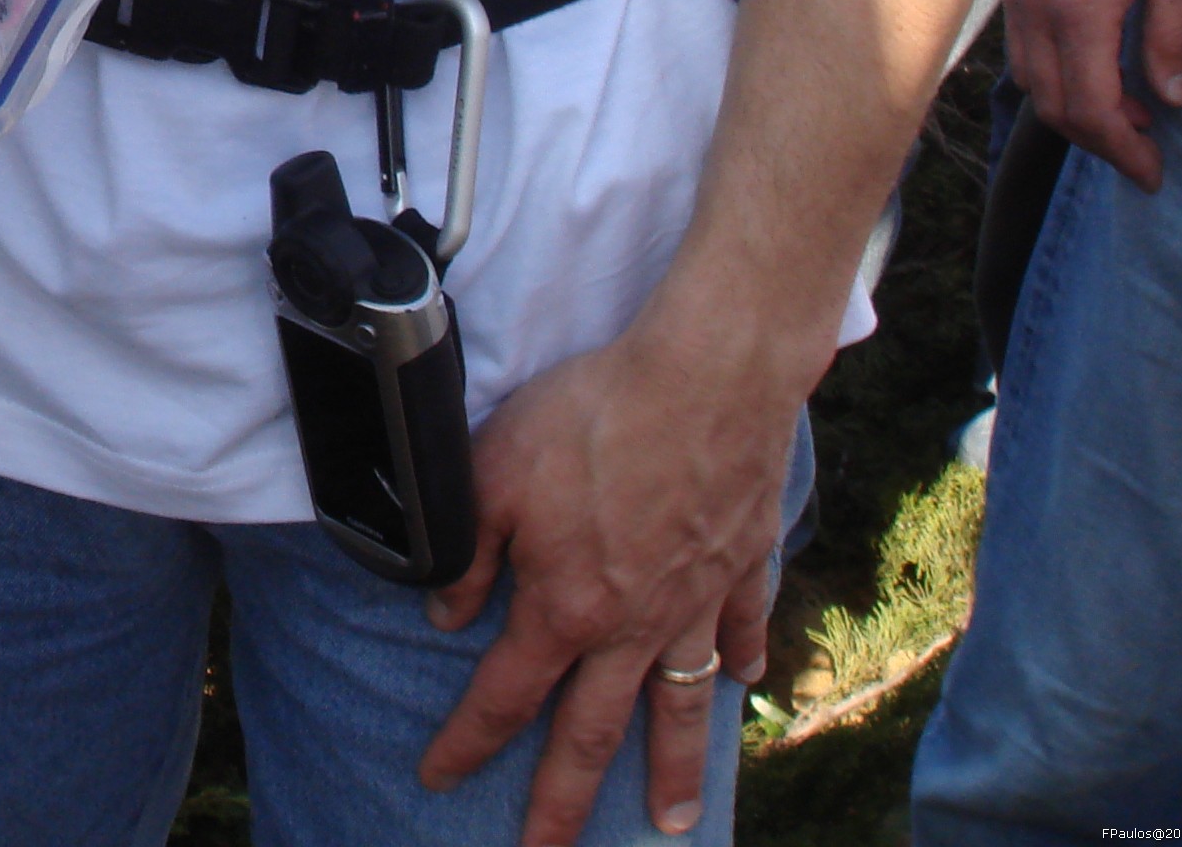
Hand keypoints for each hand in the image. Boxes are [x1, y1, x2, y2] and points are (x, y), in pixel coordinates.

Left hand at [419, 329, 796, 844]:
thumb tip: (444, 616)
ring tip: (668, 826)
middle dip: (565, 804)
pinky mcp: (742, 567)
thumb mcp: (492, 475)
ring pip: (680, 708)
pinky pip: (742, 630)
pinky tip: (741, 684)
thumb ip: (466, 555)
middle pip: (593, 733)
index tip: (439, 780)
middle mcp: (634, 627)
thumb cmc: (589, 418)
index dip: (468, 743)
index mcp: (565, 609)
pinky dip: (742, 662)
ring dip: (671, 771)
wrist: (704, 380)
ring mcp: (697, 604)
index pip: (504, 696)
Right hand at [997, 0, 1181, 189]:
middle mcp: (1035, 8)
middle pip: (1052, 104)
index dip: (1122, 149)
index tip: (1151, 171)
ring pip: (1031, 78)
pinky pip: (1022, 44)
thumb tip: (1173, 96)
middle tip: (1141, 152)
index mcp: (1080, 8)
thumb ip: (1175, 29)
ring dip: (1073, 108)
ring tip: (1121, 111)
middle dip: (1097, 140)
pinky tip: (1088, 62)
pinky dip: (1054, 72)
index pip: (1090, 107)